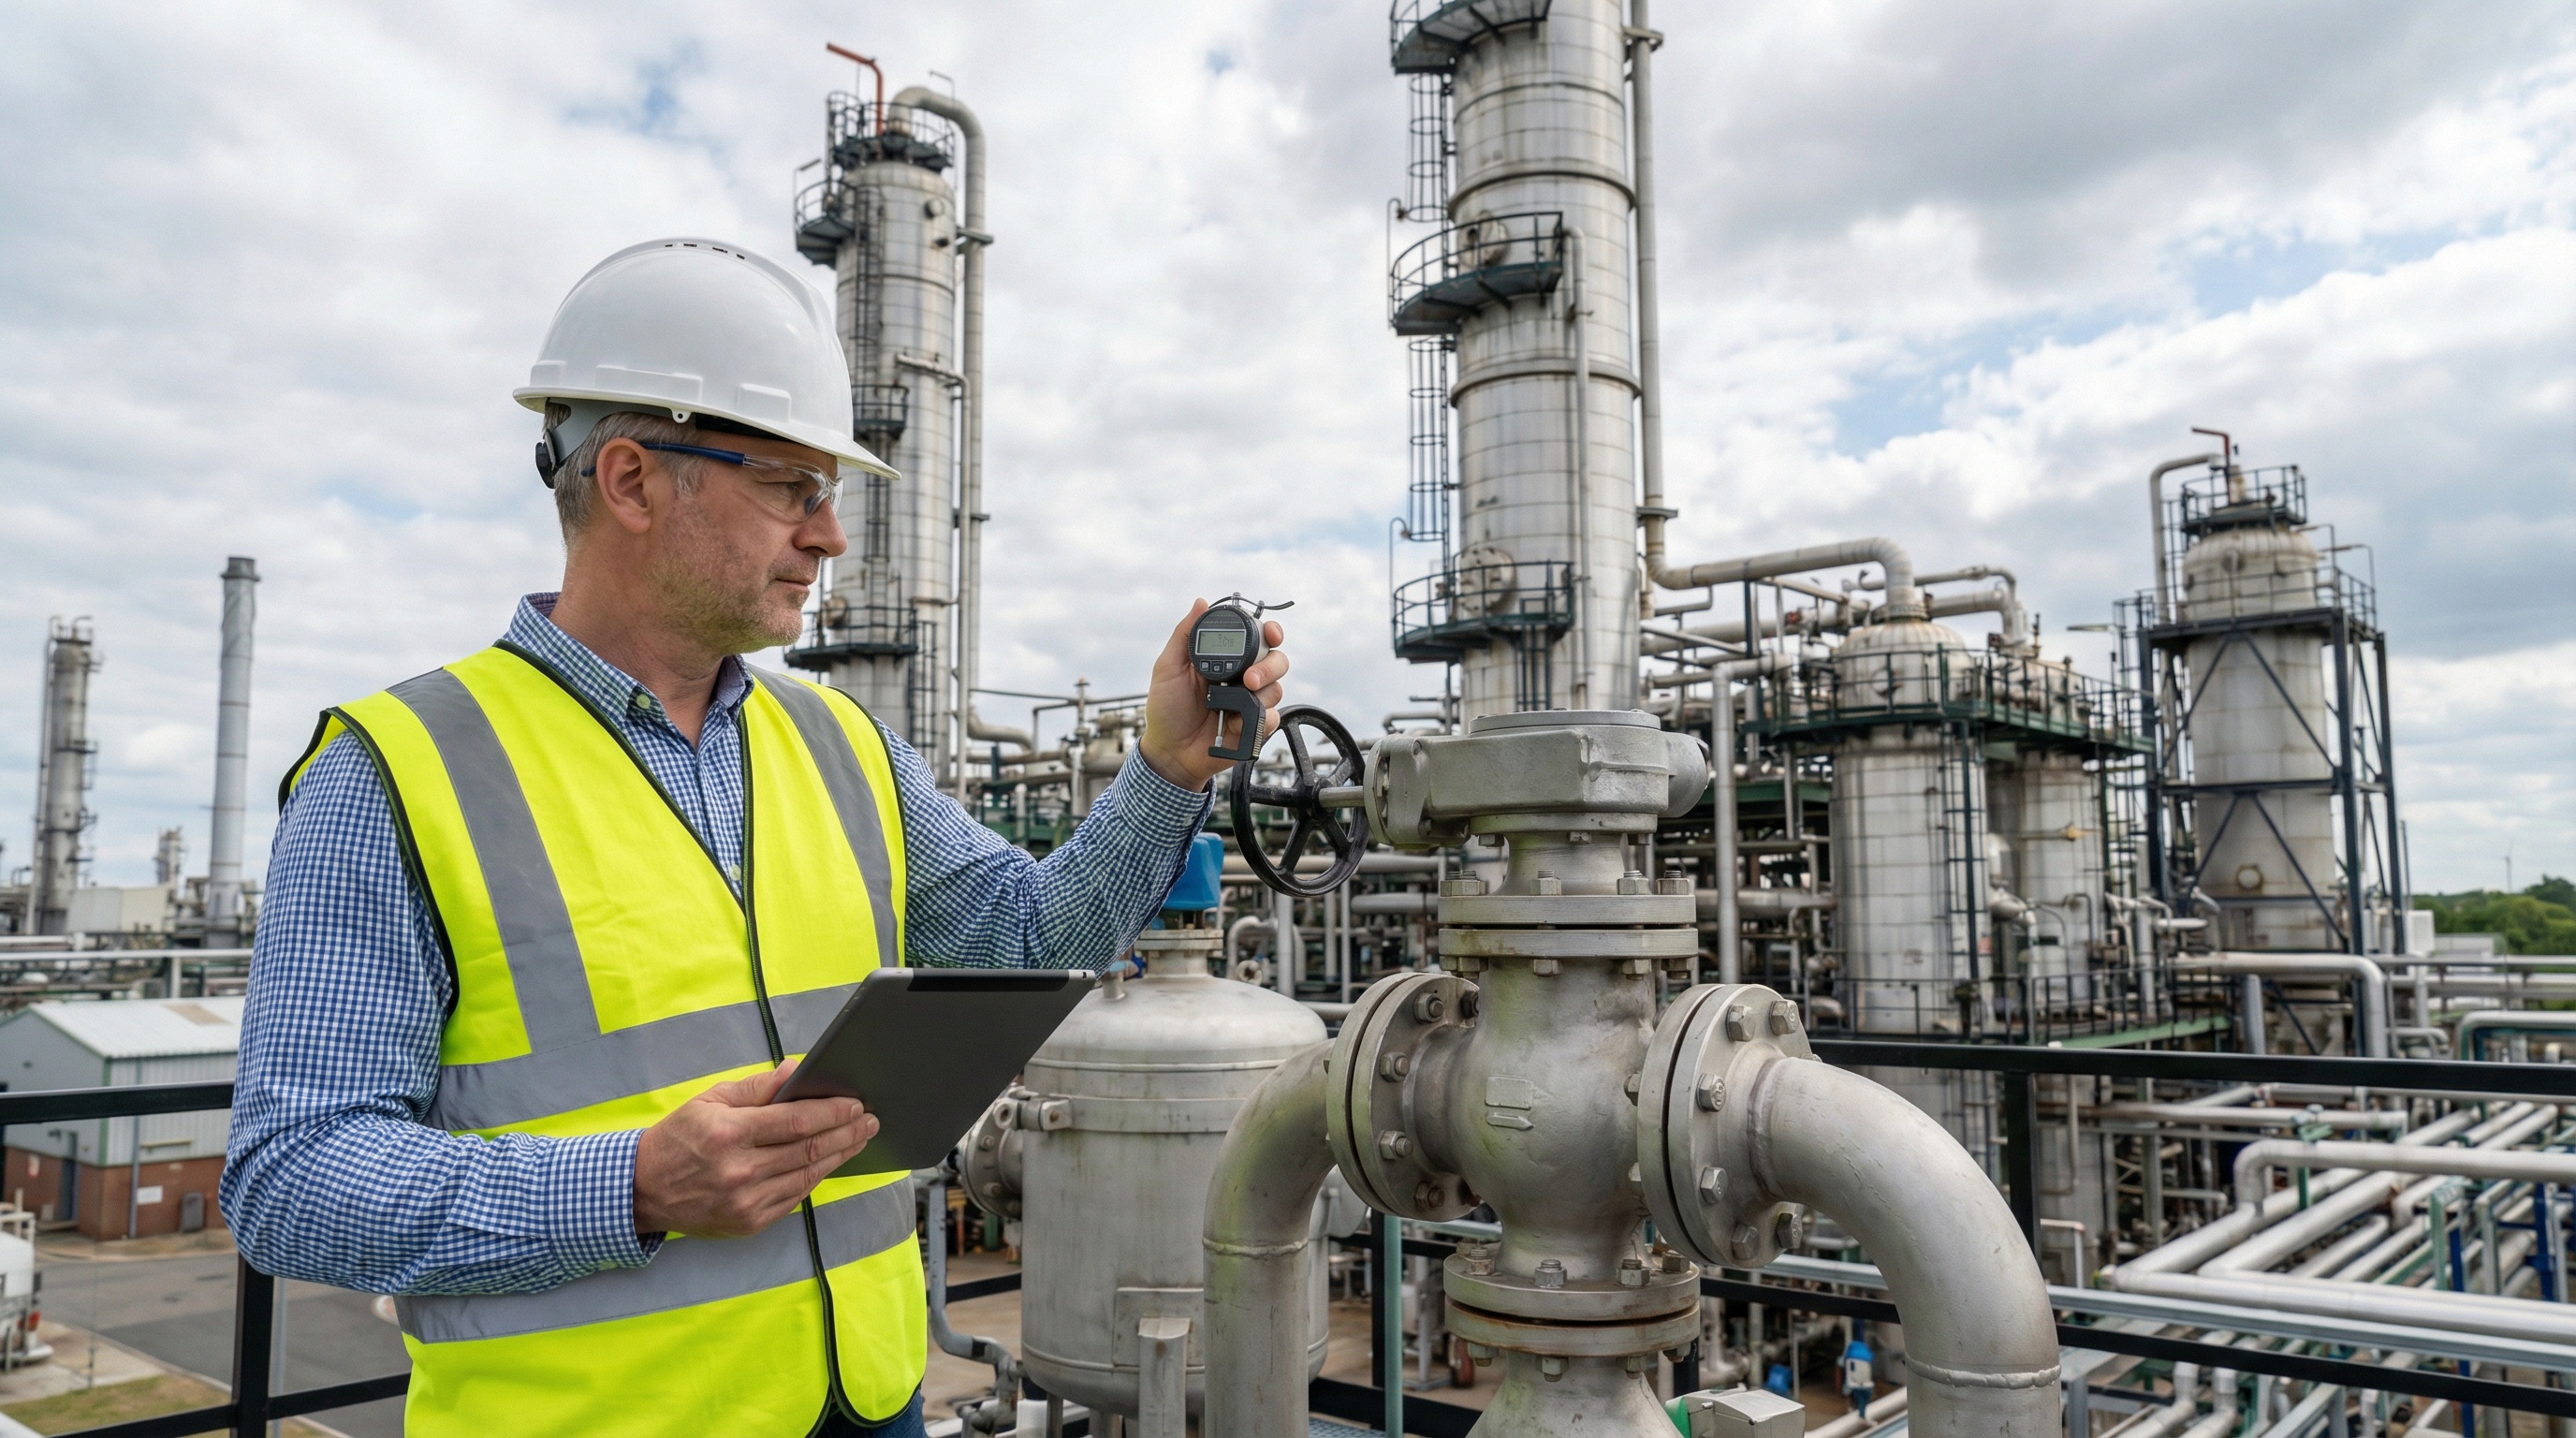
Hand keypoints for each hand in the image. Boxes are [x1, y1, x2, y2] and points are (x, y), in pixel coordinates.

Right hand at [632, 1060, 876, 1238]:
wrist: (644, 1190)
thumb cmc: (679, 1138)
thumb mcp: (710, 1101)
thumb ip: (757, 1088)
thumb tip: (796, 1071)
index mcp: (729, 1133)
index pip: (795, 1121)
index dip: (831, 1112)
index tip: (854, 1103)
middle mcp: (740, 1171)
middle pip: (809, 1149)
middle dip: (846, 1132)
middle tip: (869, 1120)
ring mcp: (746, 1201)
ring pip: (808, 1175)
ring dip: (840, 1155)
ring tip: (859, 1138)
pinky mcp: (749, 1222)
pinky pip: (795, 1197)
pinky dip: (816, 1177)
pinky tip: (829, 1162)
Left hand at [1139, 599, 1289, 790]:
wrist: (1169, 751)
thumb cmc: (1166, 710)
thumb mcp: (1168, 668)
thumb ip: (1184, 634)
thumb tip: (1200, 602)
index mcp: (1226, 659)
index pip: (1257, 638)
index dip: (1270, 632)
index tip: (1271, 633)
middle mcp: (1242, 678)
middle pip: (1277, 660)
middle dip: (1270, 666)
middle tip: (1250, 679)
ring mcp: (1250, 702)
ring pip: (1277, 688)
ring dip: (1263, 694)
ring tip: (1238, 704)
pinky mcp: (1255, 727)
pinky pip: (1273, 718)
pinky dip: (1259, 720)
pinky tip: (1235, 724)